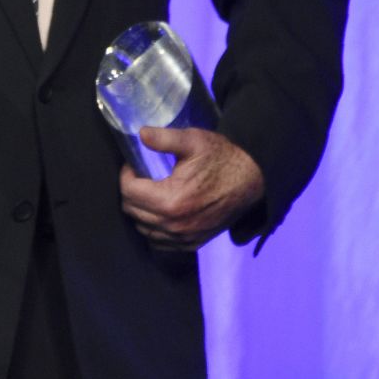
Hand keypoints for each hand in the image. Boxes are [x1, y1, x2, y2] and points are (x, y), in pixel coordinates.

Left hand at [118, 127, 264, 249]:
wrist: (252, 179)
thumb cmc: (221, 157)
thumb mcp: (193, 141)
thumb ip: (164, 138)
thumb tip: (141, 134)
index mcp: (171, 201)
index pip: (128, 192)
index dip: (126, 175)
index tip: (134, 165)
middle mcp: (175, 225)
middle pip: (132, 211)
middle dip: (131, 191)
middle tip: (140, 177)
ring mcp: (184, 238)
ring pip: (142, 228)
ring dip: (140, 210)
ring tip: (149, 192)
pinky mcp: (193, 243)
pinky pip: (159, 242)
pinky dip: (153, 228)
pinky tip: (159, 211)